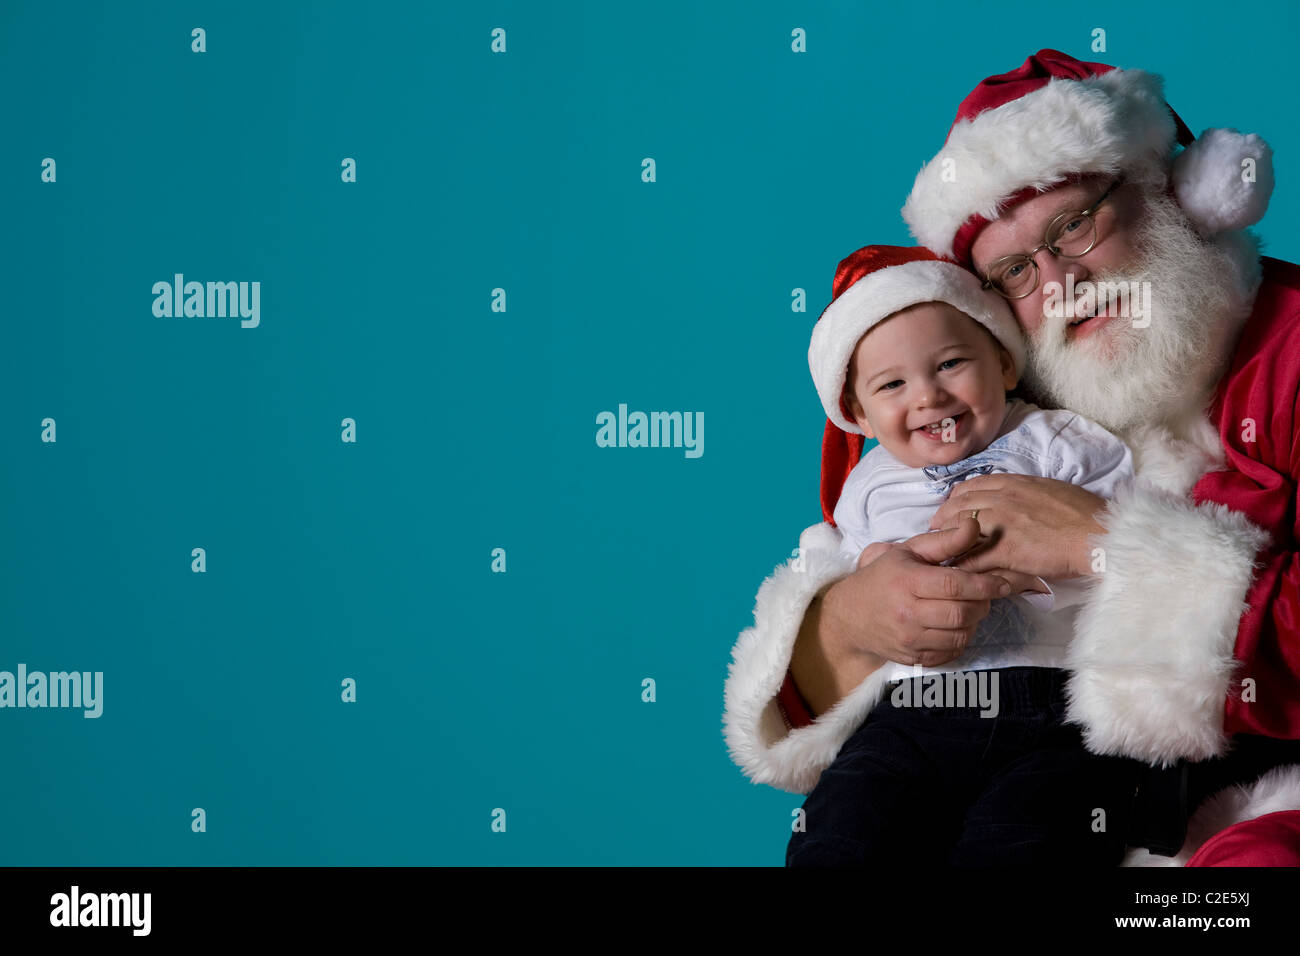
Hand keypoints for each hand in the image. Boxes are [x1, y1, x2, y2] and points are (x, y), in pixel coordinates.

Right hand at [820, 517, 1013, 668]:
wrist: (848, 616)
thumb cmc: (882, 578)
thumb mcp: (909, 552)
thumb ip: (945, 541)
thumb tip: (974, 525)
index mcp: (907, 581)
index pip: (954, 584)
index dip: (985, 584)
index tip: (1002, 583)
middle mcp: (907, 612)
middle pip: (961, 613)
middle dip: (982, 604)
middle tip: (984, 595)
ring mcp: (909, 639)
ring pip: (960, 635)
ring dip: (973, 622)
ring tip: (969, 609)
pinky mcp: (912, 658)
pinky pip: (950, 652)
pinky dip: (960, 639)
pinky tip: (954, 626)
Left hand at [927, 475, 1105, 578]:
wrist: (1098, 535)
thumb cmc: (1085, 514)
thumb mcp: (1050, 490)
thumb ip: (1027, 492)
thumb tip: (1020, 497)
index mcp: (1014, 483)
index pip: (972, 486)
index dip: (956, 498)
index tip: (950, 508)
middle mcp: (1002, 498)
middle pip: (958, 506)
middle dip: (943, 519)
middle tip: (936, 531)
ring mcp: (1001, 523)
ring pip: (959, 531)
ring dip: (947, 542)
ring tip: (941, 553)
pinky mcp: (1005, 549)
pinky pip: (972, 558)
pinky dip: (961, 565)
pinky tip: (956, 572)